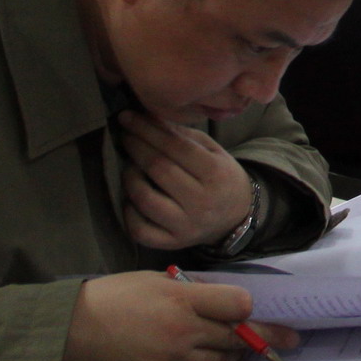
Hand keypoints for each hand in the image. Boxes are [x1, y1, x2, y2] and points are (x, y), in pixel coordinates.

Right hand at [61, 271, 300, 360]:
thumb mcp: (154, 280)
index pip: (239, 305)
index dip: (250, 307)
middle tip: (290, 339)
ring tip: (238, 347)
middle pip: (237, 338)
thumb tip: (225, 299)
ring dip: (232, 354)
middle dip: (266, 337)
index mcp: (182, 302)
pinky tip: (195, 356)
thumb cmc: (111, 298)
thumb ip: (192, 290)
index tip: (257, 309)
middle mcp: (183, 334)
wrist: (68, 334)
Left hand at [117, 111, 253, 250]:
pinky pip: (140, 230)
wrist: (235, 216)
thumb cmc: (220, 177)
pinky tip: (131, 199)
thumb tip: (148, 120)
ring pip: (145, 199)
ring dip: (130, 178)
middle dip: (136, 147)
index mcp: (216, 173)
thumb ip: (183, 136)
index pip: (175, 147)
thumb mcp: (213, 152)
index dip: (148, 130)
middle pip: (159, 169)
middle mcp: (202, 201)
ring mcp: (186, 225)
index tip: (128, 117)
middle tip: (125, 135)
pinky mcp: (173, 243)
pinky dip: (128, 212)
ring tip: (129, 166)